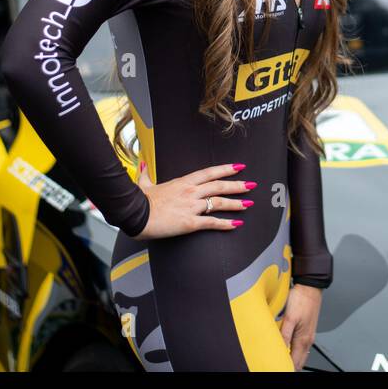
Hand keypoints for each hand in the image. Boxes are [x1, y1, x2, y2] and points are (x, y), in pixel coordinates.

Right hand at [132, 161, 254, 239]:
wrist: (136, 215)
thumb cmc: (139, 201)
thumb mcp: (144, 184)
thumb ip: (146, 174)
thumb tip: (143, 164)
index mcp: (182, 182)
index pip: (209, 173)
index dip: (225, 169)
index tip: (239, 167)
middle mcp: (190, 192)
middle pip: (219, 186)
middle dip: (237, 185)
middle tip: (251, 185)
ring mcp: (191, 207)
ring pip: (218, 203)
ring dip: (235, 203)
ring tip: (248, 204)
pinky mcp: (190, 223)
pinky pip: (211, 223)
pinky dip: (225, 224)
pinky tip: (236, 224)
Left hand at [281, 284, 322, 369]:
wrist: (310, 287)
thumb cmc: (301, 299)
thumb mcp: (290, 318)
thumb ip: (284, 335)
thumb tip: (280, 350)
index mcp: (303, 339)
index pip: (295, 362)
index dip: (286, 367)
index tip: (277, 366)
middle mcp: (308, 340)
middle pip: (299, 360)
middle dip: (289, 365)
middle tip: (277, 364)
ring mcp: (308, 335)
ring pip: (300, 354)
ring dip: (292, 358)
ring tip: (281, 358)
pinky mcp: (307, 329)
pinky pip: (301, 346)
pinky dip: (294, 350)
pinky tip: (287, 347)